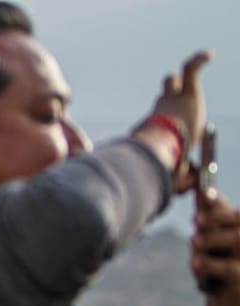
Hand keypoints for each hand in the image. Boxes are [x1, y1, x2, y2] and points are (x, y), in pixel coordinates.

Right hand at [136, 51, 210, 187]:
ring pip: (172, 80)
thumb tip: (192, 188)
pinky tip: (210, 55)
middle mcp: (161, 111)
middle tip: (171, 90)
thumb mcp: (178, 175)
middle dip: (167, 92)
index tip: (174, 125)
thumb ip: (186, 180)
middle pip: (163, 95)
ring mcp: (173, 100)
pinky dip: (199, 60)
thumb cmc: (164, 163)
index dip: (164, 116)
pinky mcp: (187, 91)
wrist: (163, 147)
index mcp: (157, 128)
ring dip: (178, 79)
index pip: (160, 117)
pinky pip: (191, 69)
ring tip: (188, 70)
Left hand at [192, 191, 239, 305]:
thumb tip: (202, 190)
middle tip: (196, 219)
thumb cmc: (219, 264)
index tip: (203, 192)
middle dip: (216, 217)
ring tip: (194, 240)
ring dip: (210, 239)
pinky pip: (229, 269)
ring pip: (236, 240)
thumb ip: (211, 217)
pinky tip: (194, 263)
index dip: (220, 203)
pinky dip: (208, 264)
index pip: (236, 214)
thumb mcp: (213, 240)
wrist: (228, 301)